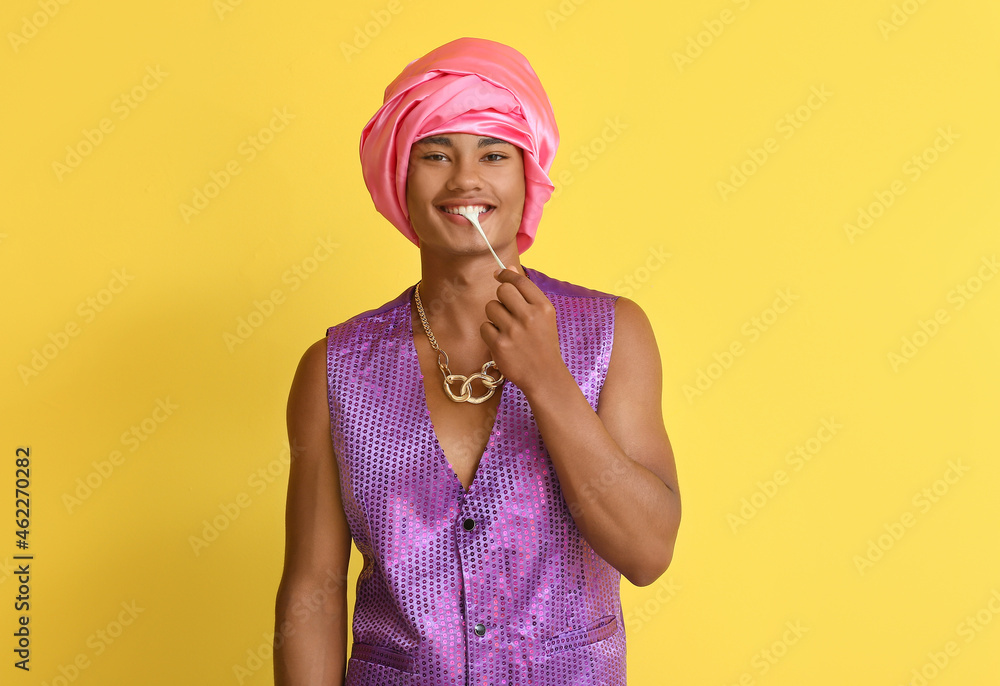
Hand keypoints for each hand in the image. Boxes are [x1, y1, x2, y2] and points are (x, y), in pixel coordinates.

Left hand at [480, 269, 567, 392]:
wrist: (545, 376)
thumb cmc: (543, 343)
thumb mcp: (544, 317)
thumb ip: (527, 293)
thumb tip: (507, 268)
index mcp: (543, 307)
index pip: (519, 280)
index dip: (506, 274)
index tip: (498, 274)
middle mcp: (529, 316)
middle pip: (502, 290)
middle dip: (501, 298)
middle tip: (507, 310)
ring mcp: (513, 331)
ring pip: (490, 307)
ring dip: (494, 316)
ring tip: (506, 329)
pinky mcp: (500, 344)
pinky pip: (484, 326)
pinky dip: (489, 333)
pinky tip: (501, 341)